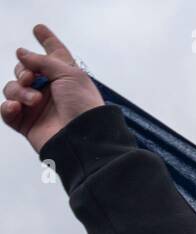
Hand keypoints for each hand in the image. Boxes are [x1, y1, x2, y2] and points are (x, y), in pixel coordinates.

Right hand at [2, 24, 103, 152]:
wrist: (83, 138)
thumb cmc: (84, 107)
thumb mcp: (69, 74)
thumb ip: (43, 61)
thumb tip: (22, 53)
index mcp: (65, 76)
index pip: (54, 54)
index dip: (48, 41)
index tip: (39, 29)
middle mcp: (50, 90)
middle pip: (23, 70)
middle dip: (22, 71)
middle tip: (31, 78)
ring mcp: (37, 107)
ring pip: (12, 89)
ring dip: (19, 91)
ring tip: (34, 100)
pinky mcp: (27, 124)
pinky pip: (7, 111)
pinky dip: (8, 108)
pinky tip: (16, 107)